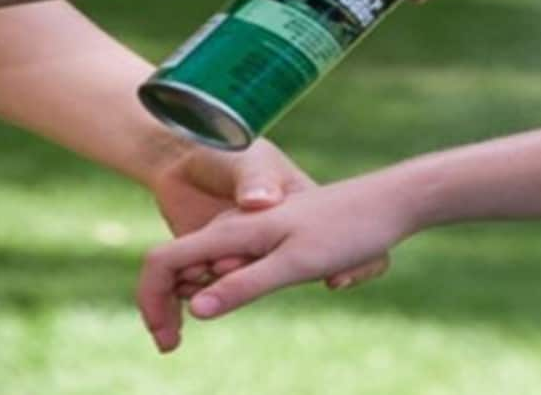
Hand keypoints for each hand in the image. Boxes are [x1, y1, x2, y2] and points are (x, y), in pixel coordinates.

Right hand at [139, 170, 414, 352]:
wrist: (389, 199)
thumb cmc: (346, 228)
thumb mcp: (296, 263)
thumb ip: (245, 284)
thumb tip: (196, 312)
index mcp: (232, 230)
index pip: (163, 262)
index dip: (152, 301)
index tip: (169, 341)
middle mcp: (235, 226)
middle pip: (180, 267)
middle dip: (178, 305)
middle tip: (213, 329)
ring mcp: (252, 229)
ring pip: (211, 267)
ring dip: (219, 293)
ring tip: (294, 282)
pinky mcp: (272, 235)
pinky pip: (239, 264)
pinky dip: (243, 282)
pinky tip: (303, 278)